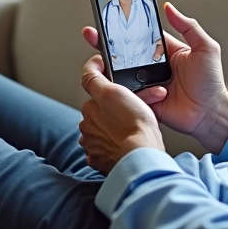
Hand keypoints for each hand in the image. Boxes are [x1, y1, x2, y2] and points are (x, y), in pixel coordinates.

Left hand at [78, 55, 164, 174]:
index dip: (103, 79)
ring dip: (113, 126)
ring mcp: (92, 144)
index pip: (92, 87)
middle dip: (114, 107)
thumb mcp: (115, 92)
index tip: (106, 70)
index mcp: (89, 108)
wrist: (140, 155)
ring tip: (130, 128)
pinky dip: (112, 144)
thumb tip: (89, 68)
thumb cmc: (134, 125)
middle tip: (132, 108)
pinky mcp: (98, 160)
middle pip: (100, 109)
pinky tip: (125, 142)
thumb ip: (95, 79)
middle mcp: (86, 125)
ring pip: (102, 128)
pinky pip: (104, 147)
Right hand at [82, 3, 227, 152]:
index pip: (140, 36)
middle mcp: (153, 66)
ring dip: (110, 67)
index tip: (109, 18)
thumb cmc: (211, 81)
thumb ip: (188, 26)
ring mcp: (146, 83)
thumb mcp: (204, 48)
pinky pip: (128, 93)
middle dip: (107, 44)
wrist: (210, 113)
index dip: (125, 28)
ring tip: (97, 60)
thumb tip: (169, 7)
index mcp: (165, 51)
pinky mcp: (144, 100)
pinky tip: (115, 84)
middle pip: (126, 53)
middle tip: (91, 34)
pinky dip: (121, 89)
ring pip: (122, 73)